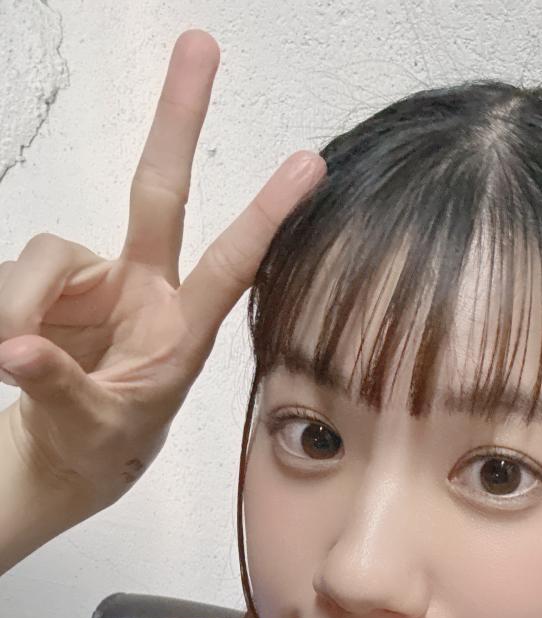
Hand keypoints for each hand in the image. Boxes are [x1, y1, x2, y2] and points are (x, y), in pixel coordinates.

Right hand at [0, 29, 324, 512]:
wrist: (73, 451)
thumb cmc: (104, 440)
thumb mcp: (92, 429)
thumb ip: (59, 389)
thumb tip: (17, 349)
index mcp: (181, 330)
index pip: (229, 266)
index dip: (265, 216)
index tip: (309, 166)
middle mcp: (144, 288)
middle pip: (158, 190)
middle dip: (178, 117)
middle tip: (202, 41)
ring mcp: (96, 278)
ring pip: (47, 253)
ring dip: (19, 301)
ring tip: (11, 358)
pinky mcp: (51, 280)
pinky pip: (14, 274)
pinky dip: (3, 308)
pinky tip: (7, 351)